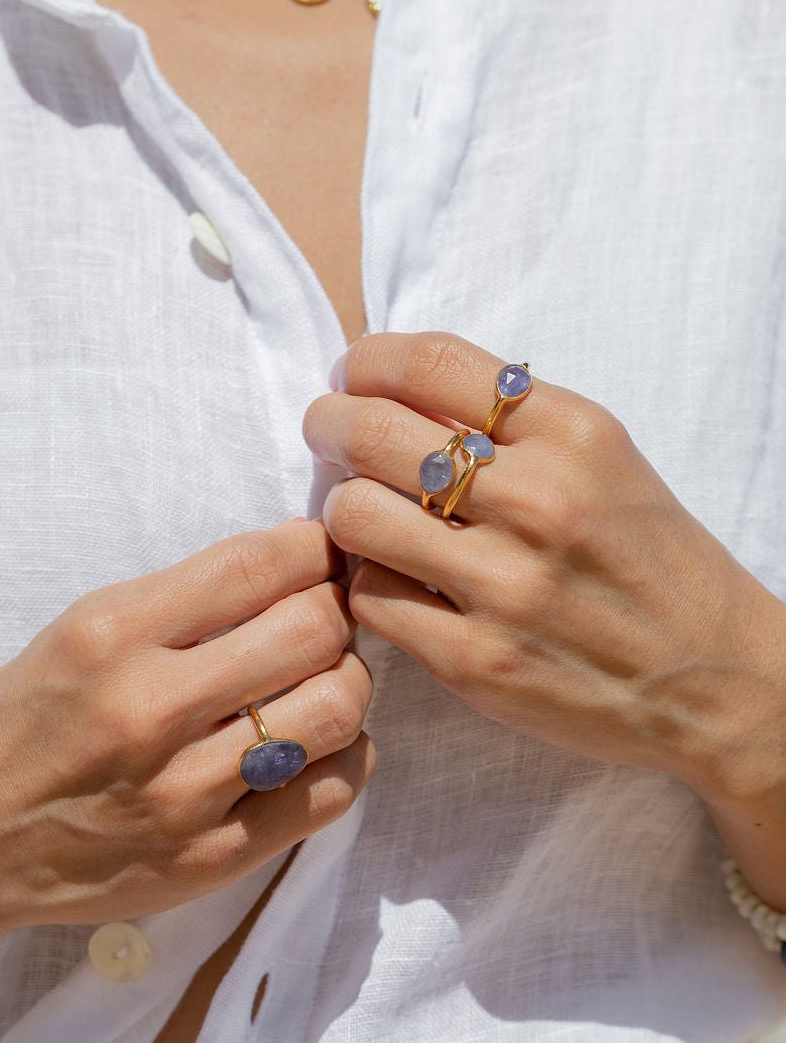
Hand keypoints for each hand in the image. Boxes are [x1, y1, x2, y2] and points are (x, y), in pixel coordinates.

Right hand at [0, 521, 374, 974]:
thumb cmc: (19, 725)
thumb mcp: (76, 630)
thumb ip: (180, 600)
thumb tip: (294, 564)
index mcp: (110, 635)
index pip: (259, 565)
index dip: (313, 549)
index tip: (318, 554)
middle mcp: (149, 711)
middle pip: (314, 631)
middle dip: (336, 611)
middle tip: (323, 618)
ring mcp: (184, 793)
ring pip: (335, 710)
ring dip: (347, 682)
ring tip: (320, 680)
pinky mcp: (210, 858)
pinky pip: (329, 794)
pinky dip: (342, 756)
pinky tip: (313, 745)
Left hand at [304, 332, 785, 808]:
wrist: (714, 682)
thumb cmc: (649, 564)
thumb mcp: (606, 463)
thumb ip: (514, 424)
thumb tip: (398, 389)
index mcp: (574, 435)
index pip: (430, 362)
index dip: (367, 360)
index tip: (351, 374)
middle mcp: (539, 501)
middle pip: (372, 431)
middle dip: (329, 423)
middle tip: (327, 433)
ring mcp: (504, 586)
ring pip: (354, 515)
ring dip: (343, 510)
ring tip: (361, 517)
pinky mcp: (475, 660)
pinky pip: (370, 598)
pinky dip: (367, 584)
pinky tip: (391, 580)